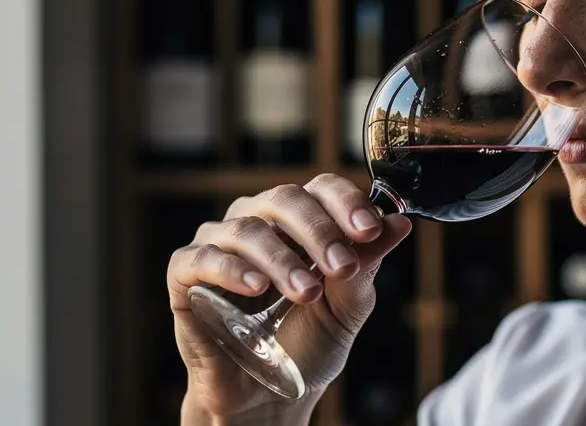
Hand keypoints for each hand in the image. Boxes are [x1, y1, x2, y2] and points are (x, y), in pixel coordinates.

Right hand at [167, 174, 412, 420]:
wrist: (268, 395)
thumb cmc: (307, 344)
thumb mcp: (348, 306)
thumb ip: (366, 263)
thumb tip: (400, 224)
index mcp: (299, 221)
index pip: (321, 188)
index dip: (346, 202)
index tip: (370, 229)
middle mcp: (257, 221)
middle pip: (284, 199)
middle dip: (319, 231)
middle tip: (340, 265)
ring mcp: (218, 244)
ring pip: (246, 229)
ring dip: (282, 259)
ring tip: (306, 292)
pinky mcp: (185, 276)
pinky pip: (200, 258)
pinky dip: (230, 269)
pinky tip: (255, 287)